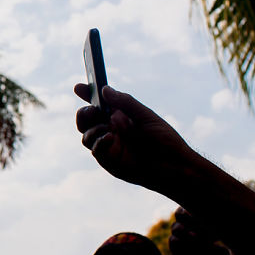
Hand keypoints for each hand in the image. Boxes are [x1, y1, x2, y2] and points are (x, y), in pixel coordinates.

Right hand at [74, 84, 195, 191]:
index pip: (97, 103)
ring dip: (92, 128)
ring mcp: (108, 146)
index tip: (79, 87)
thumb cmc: (165, 141)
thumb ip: (125, 102)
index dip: (87, 94)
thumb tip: (104, 89)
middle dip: (84, 113)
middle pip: (85, 120)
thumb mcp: (146, 116)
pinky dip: (99, 142)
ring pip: (85, 135)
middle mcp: (110, 130)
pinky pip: (95, 149)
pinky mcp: (109, 161)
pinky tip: (111, 137)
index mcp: (118, 116)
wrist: (176, 167)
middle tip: (93, 110)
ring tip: (107, 127)